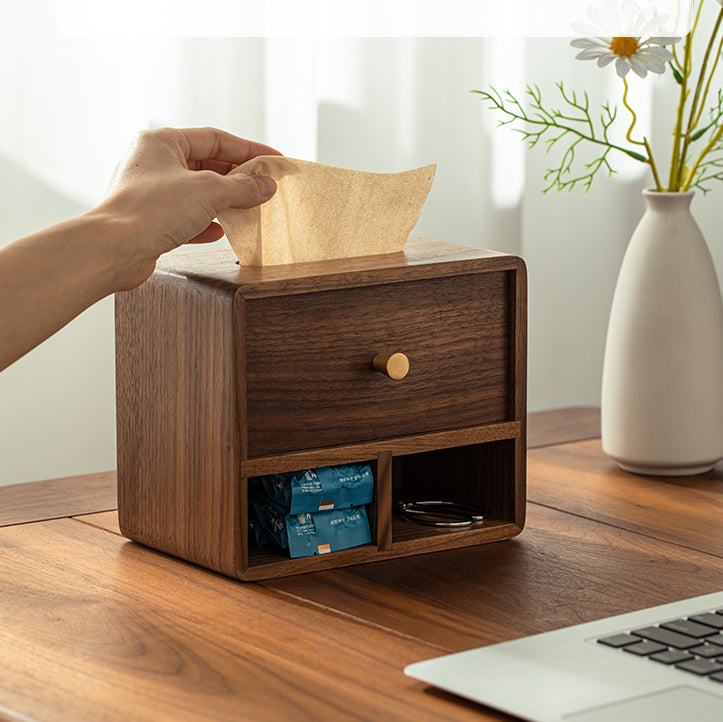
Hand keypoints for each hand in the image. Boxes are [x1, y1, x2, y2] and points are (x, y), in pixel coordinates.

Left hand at [96, 126, 280, 288]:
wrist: (115, 249)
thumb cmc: (151, 210)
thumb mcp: (209, 192)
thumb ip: (242, 187)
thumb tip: (266, 186)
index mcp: (162, 142)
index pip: (215, 138)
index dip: (249, 149)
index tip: (273, 159)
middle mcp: (153, 163)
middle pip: (206, 164)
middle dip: (237, 177)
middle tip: (264, 186)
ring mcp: (150, 192)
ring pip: (197, 192)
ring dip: (224, 201)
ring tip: (249, 208)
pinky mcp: (150, 220)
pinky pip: (185, 216)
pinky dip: (206, 222)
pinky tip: (221, 231)